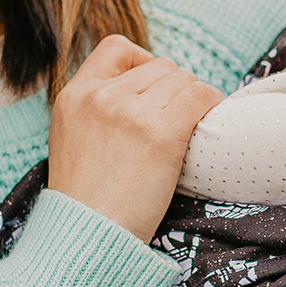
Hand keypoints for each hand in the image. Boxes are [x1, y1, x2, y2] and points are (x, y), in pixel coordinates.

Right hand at [48, 35, 222, 241]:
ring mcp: (130, 112)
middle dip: (176, 90)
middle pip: (161, 66)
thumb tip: (146, 96)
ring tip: (193, 129)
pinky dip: (213, 105)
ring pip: (184, 79)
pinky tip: (209, 126)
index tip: (155, 91)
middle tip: (180, 122)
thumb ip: (98, 112)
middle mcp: (101, 97)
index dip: (144, 62)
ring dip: (196, 100)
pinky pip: (202, 96)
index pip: (116, 48)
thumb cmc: (88, 203)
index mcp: (74, 96)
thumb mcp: (72, 142)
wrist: (87, 238)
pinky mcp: (160, 133)